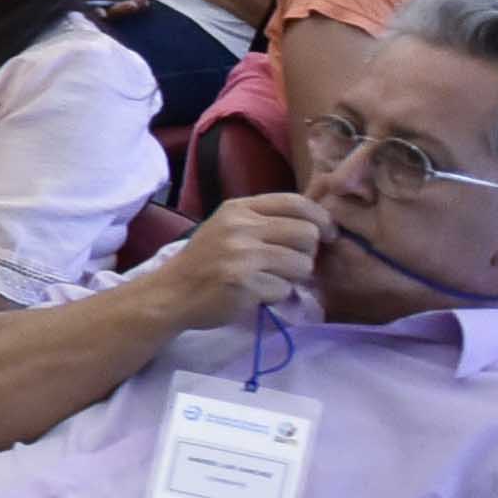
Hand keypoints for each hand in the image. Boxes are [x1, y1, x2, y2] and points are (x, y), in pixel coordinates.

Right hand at [163, 190, 331, 324]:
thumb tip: (319, 224)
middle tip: (290, 264)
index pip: (297, 202)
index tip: (326, 235)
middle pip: (307, 234)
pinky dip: (275, 296)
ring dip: (293, 277)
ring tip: (270, 279)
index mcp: (239, 208)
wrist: (170, 293)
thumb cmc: (205, 261)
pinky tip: (255, 293)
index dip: (321, 219)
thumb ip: (266, 221)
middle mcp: (240, 227)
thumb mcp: (229, 228)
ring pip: (302, 264)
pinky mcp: (243, 283)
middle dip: (307, 253)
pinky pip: (285, 289)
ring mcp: (241, 255)